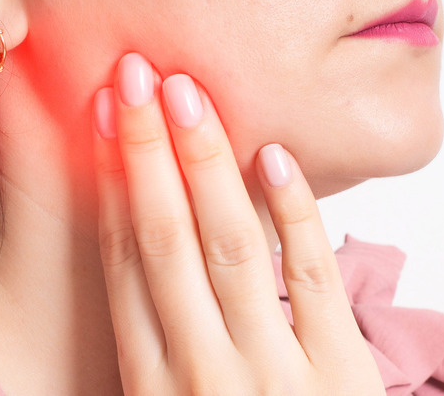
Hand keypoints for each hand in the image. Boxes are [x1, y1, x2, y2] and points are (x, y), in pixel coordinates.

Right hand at [92, 53, 384, 393]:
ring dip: (204, 164)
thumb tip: (125, 258)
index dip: (110, 186)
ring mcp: (272, 372)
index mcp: (148, 382)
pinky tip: (272, 157)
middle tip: (133, 78)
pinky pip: (313, 278)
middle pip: (164, 240)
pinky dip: (296, 214)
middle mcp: (198, 371)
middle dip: (146, 153)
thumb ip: (148, 349)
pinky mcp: (340, 374)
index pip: (122, 263)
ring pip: (231, 248)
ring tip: (186, 95)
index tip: (103, 122)